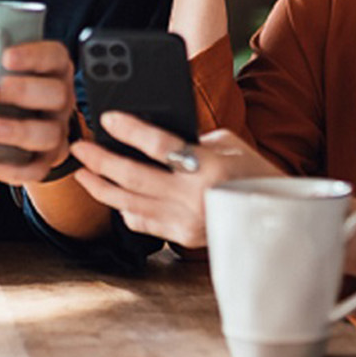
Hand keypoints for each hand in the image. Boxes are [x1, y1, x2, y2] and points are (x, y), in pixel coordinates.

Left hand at [0, 40, 76, 184]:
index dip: (33, 55)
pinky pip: (38, 169)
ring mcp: (57, 129)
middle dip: (24, 91)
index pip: (54, 56)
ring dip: (19, 131)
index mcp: (54, 68)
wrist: (24, 120)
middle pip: (57, 93)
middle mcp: (62, 97)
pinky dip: (14, 170)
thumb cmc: (7, 83)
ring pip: (50, 133)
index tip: (5, 55)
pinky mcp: (47, 159)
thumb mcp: (6, 63)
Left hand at [71, 111, 281, 246]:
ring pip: (129, 202)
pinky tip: (110, 194)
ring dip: (100, 186)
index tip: (107, 119)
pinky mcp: (182, 237)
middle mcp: (194, 196)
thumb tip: (151, 134)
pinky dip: (122, 207)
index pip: (160, 145)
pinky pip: (141, 221)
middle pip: (133, 176)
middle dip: (100, 160)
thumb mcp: (228, 144)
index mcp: (209, 166)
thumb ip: (191, 138)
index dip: (130, 130)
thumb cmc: (252, 171)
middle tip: (79, 147)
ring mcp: (186, 220)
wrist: (276, 217)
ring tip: (82, 171)